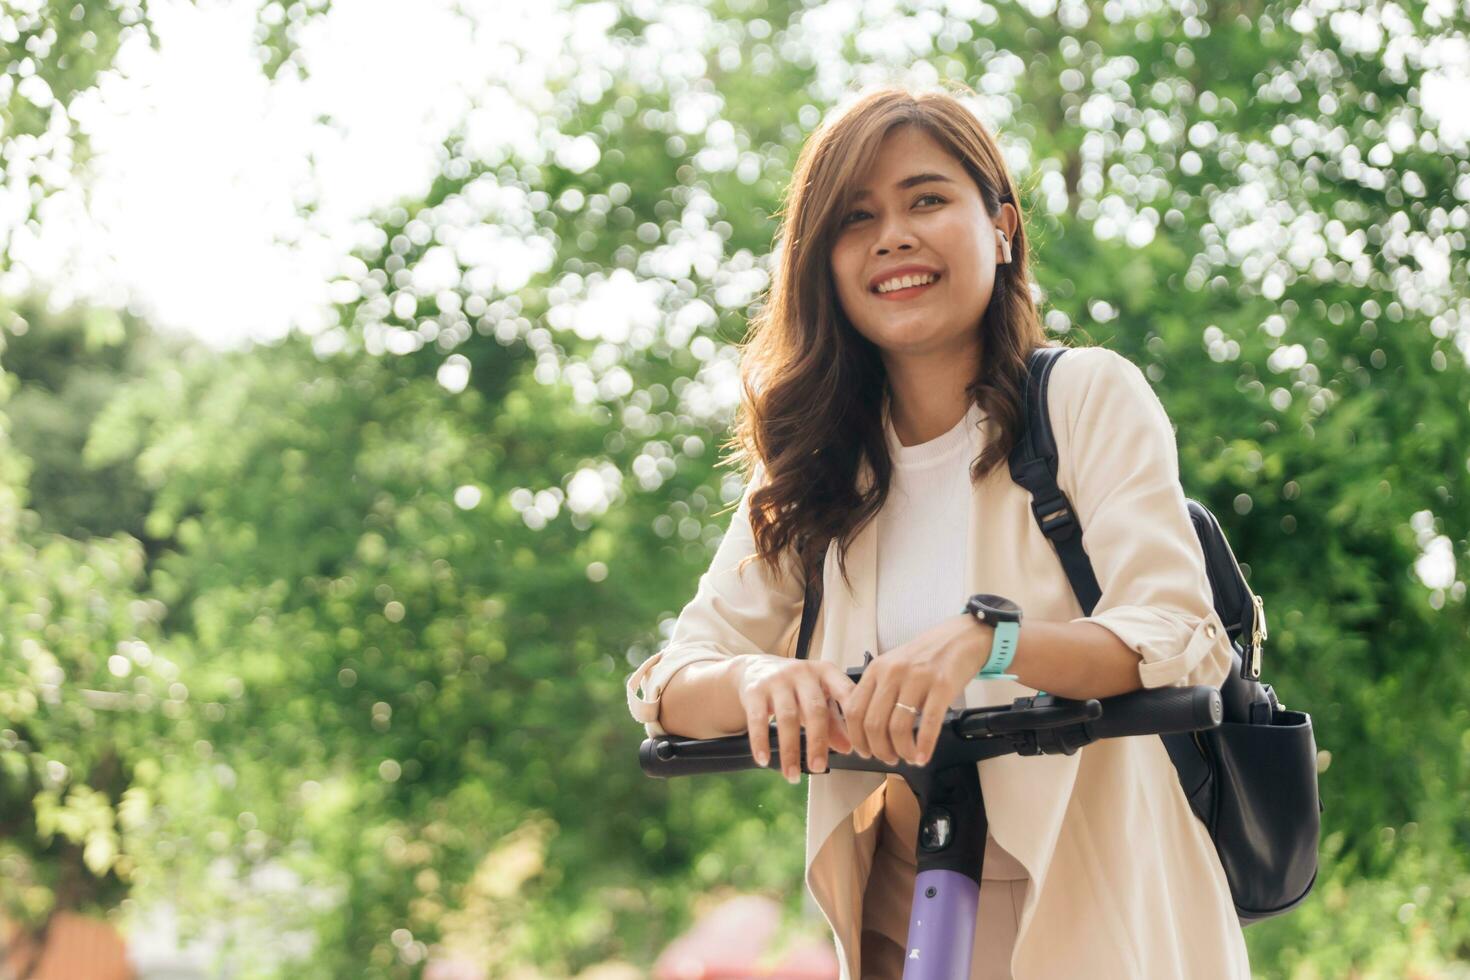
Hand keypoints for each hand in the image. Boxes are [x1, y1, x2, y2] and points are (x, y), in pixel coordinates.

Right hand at [735, 656, 855, 783]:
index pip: (846, 693)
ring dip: (790, 750)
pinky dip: (761, 742)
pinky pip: (758, 719)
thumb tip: (848, 748)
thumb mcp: (817, 698)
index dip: (854, 721)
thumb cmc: (795, 687)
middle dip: (817, 742)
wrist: (756, 668)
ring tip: (792, 775)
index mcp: (826, 672)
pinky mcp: (755, 689)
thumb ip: (834, 722)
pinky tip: (764, 760)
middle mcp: (803, 672)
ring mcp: (778, 679)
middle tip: (818, 768)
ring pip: (787, 717)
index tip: (860, 749)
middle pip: (815, 709)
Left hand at [843, 613, 988, 766]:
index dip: (857, 738)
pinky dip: (924, 746)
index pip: (854, 710)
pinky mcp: (942, 685)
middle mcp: (893, 672)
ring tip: (909, 757)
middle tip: (890, 759)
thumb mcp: (893, 665)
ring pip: (898, 727)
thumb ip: (878, 690)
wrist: (961, 637)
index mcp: (876, 669)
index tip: (865, 752)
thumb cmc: (927, 656)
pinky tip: (924, 756)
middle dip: (880, 750)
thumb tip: (866, 729)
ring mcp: (917, 678)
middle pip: (874, 724)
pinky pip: (929, 723)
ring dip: (903, 751)